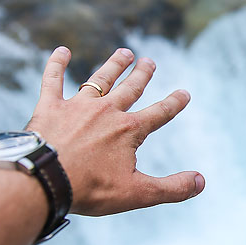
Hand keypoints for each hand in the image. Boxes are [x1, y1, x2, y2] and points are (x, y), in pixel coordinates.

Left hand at [25, 46, 203, 215]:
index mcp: (129, 130)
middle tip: (150, 61)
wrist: (44, 180)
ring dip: (113, 66)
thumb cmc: (90, 189)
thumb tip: (201, 182)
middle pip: (130, 89)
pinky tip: (61, 50)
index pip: (159, 113)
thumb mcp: (137, 194)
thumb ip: (172, 188)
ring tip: (124, 53)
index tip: (184, 92)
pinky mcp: (49, 107)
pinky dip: (56, 64)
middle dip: (142, 75)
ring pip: (100, 79)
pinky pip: (53, 79)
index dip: (174, 103)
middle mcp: (106, 111)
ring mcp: (77, 106)